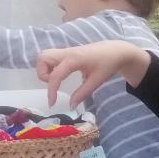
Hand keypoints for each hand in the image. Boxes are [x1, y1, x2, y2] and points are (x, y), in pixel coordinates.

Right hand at [35, 40, 151, 106]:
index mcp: (74, 59)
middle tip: (54, 84)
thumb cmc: (107, 64)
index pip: (56, 75)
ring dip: (45, 69)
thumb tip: (71, 106)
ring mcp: (66, 51)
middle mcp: (67, 53)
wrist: (116, 51)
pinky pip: (51, 57)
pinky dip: (50, 66)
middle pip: (43, 57)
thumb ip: (82, 93)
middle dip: (42, 73)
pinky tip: (61, 75)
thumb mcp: (97, 81)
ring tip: (57, 80)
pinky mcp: (67, 53)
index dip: (51, 90)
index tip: (52, 103)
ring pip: (45, 56)